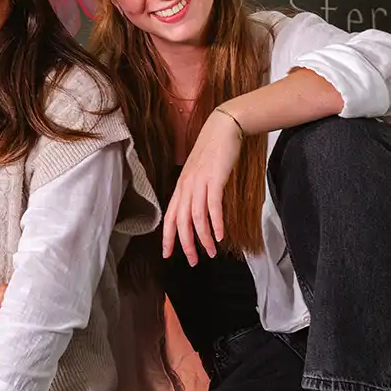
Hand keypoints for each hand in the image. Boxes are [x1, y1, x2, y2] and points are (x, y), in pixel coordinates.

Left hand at [163, 108, 242, 265]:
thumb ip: (196, 192)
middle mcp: (186, 187)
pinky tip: (219, 236)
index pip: (170, 217)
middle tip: (193, 262)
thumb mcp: (199, 174)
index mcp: (181, 187)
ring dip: (203, 239)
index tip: (167, 255)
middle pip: (181, 222)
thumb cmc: (212, 152)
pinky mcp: (214, 180)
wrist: (223, 128)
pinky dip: (215, 224)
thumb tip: (199, 211)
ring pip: (196, 218)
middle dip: (186, 245)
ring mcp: (199, 183)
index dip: (168, 238)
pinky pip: (212, 206)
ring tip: (211, 253)